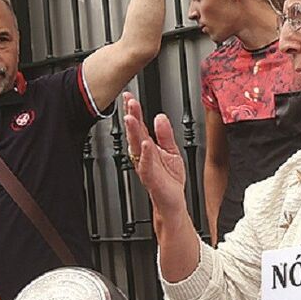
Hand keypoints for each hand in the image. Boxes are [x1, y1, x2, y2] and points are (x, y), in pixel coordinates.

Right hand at [122, 92, 186, 215]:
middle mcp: (143, 154)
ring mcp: (145, 165)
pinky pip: (146, 164)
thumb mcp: (171, 150)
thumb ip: (165, 134)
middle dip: (131, 116)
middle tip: (128, 102)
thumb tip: (160, 117)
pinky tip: (146, 144)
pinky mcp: (150, 177)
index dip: (134, 111)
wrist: (172, 202)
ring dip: (134, 132)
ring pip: (137, 146)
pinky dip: (146, 154)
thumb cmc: (169, 179)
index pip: (140, 125)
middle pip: (135, 132)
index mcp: (148, 146)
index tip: (129, 97)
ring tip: (131, 118)